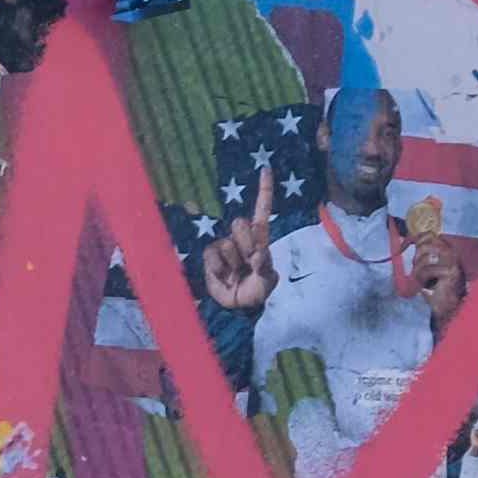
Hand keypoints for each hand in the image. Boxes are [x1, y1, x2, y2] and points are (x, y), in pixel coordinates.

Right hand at [199, 190, 273, 314]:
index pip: (262, 210)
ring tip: (236, 274)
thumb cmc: (256, 291)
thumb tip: (258, 253)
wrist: (237, 307)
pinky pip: (212, 255)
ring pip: (227, 243)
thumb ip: (264, 266)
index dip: (264, 190)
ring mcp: (225, 247)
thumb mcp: (266, 281)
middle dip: (245, 244)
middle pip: (241, 224)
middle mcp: (242, 238)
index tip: (265, 170)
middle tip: (247, 262)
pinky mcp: (210, 258)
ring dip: (233, 262)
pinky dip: (218, 269)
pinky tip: (224, 277)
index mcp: (260, 238)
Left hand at [409, 227, 467, 328]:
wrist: (448, 306)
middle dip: (417, 258)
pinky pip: (427, 270)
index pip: (430, 235)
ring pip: (425, 258)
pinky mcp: (450, 271)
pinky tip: (426, 285)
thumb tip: (411, 244)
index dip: (417, 239)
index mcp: (446, 249)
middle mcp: (451, 252)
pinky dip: (422, 279)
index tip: (409, 246)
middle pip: (426, 245)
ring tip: (422, 280)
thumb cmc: (437, 288)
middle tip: (418, 271)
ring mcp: (452, 261)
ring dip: (418, 271)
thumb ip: (422, 257)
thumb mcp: (428, 269)